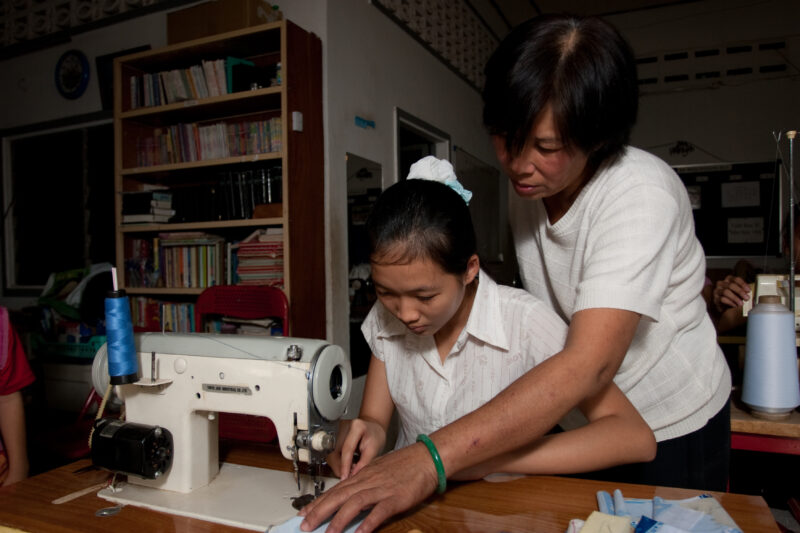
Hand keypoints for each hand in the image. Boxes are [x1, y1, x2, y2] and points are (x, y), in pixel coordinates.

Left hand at [299, 442, 438, 532]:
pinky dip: (368, 523)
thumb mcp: (379, 470)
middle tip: (305, 524)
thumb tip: (350, 495)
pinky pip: (379, 512)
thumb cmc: (405, 464)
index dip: (318, 502)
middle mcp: (368, 481)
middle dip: (320, 511)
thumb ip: (364, 483)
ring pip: (355, 503)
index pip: (336, 490)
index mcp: (363, 475)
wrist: (427, 457)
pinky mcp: (396, 498)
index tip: (304, 513)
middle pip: (339, 496)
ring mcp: (382, 489)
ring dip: (339, 520)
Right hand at [326, 418, 385, 478]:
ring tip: (352, 468)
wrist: (373, 430)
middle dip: (341, 467)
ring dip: (340, 466)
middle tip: (350, 475)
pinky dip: (340, 463)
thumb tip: (353, 474)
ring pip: (332, 455)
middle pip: (335, 453)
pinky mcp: (334, 439)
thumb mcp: (375, 450)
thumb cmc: (375, 437)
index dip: (345, 465)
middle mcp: (343, 427)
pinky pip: (333, 455)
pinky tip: (348, 464)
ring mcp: (337, 432)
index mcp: (356, 426)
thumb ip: (364, 462)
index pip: (347, 449)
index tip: (345, 477)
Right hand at [713, 275, 750, 311]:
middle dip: (740, 292)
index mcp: (728, 279)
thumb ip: (743, 290)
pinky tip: (735, 305)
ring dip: (735, 298)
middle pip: (731, 285)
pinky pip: (722, 299)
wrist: (723, 305)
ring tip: (741, 304)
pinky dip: (730, 302)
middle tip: (746, 298)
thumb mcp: (738, 291)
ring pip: (726, 292)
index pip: (736, 279)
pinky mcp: (715, 298)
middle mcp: (721, 283)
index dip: (743, 284)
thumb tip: (749, 292)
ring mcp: (717, 290)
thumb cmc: (733, 296)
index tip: (748, 290)